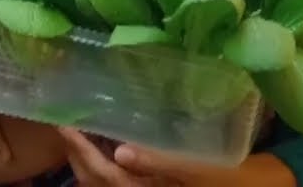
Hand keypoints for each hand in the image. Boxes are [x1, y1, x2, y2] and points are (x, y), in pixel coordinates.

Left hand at [58, 130, 296, 186]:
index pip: (105, 177)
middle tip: (64, 123)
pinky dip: (105, 168)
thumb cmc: (240, 179)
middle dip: (76, 157)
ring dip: (87, 162)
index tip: (62, 125)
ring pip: (104, 185)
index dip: (80, 152)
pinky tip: (106, 145)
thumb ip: (163, 160)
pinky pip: (120, 183)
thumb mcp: (204, 168)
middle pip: (96, 184)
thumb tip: (120, 150)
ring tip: (78, 131)